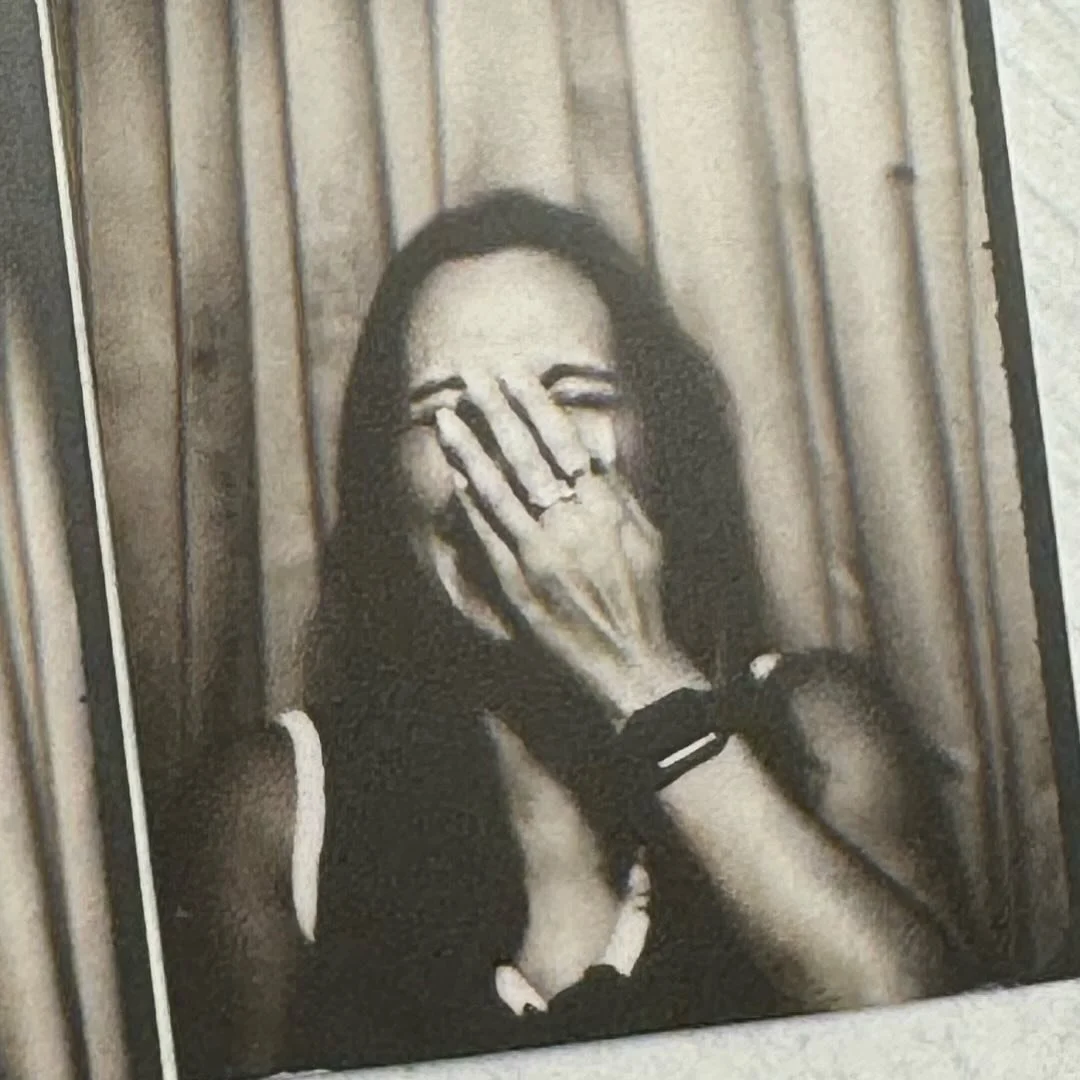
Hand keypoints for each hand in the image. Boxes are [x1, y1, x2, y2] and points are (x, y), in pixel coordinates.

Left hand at [434, 377, 707, 720]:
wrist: (633, 664)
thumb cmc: (643, 599)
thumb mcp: (645, 536)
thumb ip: (618, 486)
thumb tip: (600, 439)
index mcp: (607, 510)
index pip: (564, 442)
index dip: (535, 405)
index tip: (514, 374)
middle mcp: (574, 526)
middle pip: (528, 457)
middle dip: (497, 412)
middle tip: (472, 375)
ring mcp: (543, 556)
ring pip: (500, 491)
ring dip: (471, 450)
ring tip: (448, 416)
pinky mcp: (520, 587)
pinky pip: (489, 536)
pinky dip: (471, 503)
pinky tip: (455, 475)